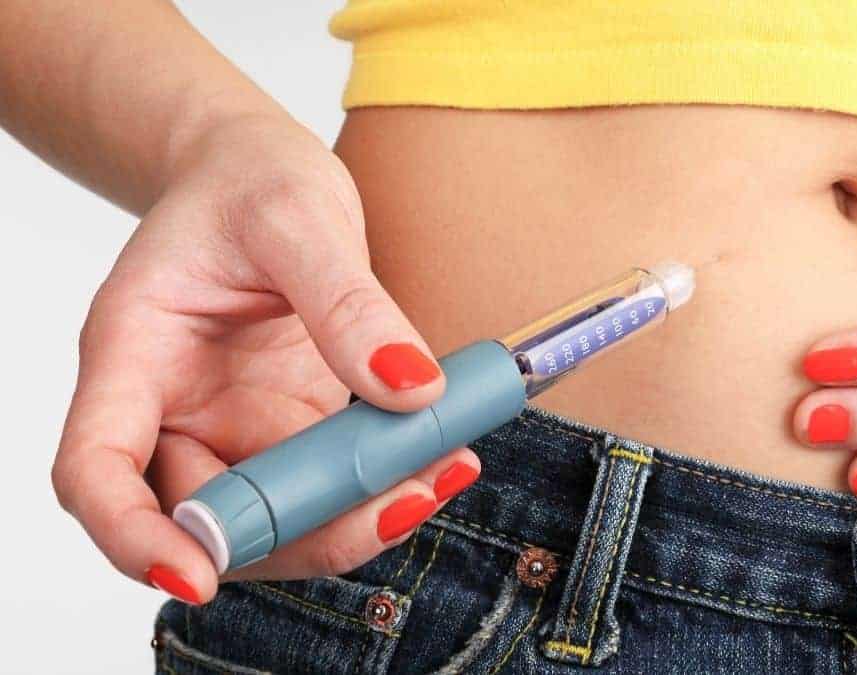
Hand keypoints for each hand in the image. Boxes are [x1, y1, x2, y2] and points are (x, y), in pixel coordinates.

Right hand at [51, 115, 477, 603]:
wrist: (257, 172)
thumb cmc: (247, 180)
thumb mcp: (297, 216)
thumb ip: (347, 301)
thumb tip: (411, 388)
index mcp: (133, 356)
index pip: (97, 469)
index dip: (134, 536)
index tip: (194, 575)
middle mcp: (173, 409)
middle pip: (208, 517)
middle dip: (302, 533)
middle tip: (406, 501)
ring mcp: (232, 427)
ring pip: (278, 517)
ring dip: (357, 514)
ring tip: (445, 470)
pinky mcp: (287, 429)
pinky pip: (328, 482)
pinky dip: (383, 482)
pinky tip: (442, 455)